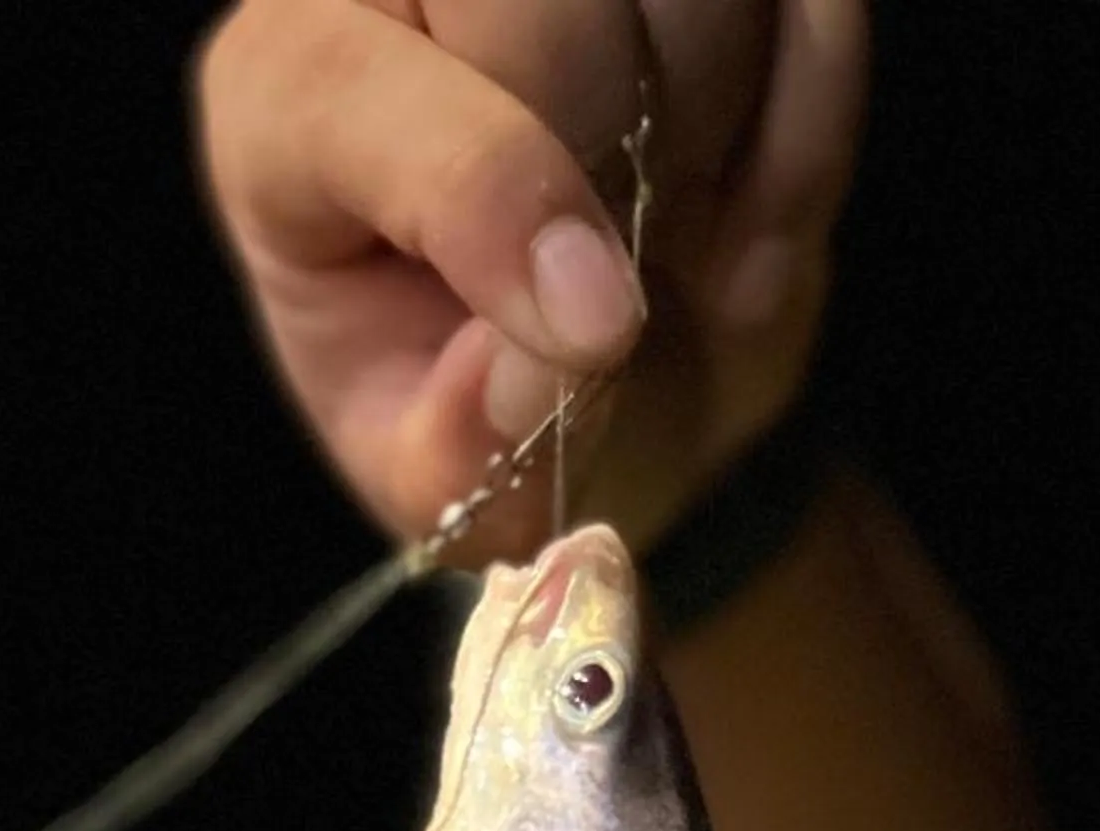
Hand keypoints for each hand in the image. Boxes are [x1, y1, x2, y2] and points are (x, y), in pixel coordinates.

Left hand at [197, 0, 867, 561]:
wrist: (615, 384)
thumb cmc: (483, 406)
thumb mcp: (437, 470)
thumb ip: (460, 450)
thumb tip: (550, 369)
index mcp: (288, 97)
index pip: (362, 89)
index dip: (492, 194)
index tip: (598, 331)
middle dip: (621, 156)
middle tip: (636, 294)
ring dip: (722, 138)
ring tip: (687, 255)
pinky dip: (811, 123)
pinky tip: (758, 220)